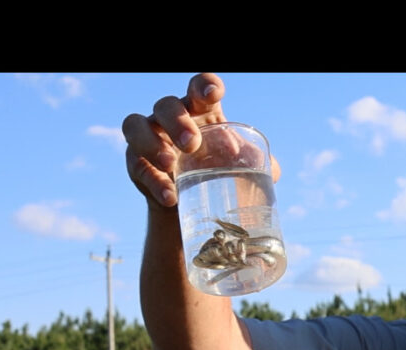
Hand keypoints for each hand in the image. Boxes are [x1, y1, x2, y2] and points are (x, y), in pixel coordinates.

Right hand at [122, 72, 279, 208]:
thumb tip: (269, 169)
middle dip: (177, 121)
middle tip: (191, 144)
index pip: (200, 87)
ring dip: (151, 142)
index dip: (204, 85)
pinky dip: (153, 182)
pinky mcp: (136, 163)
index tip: (213, 94)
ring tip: (169, 164)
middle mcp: (172, 118)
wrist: (196, 208)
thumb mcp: (244, 168)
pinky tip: (170, 197)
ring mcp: (150, 138)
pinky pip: (137, 165)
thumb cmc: (222, 175)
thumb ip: (259, 164)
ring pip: (135, 124)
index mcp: (201, 111)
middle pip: (167, 105)